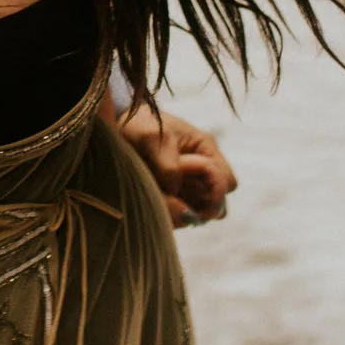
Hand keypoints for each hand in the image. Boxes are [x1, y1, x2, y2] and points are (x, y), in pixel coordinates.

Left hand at [116, 108, 238, 227]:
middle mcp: (200, 174)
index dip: (217, 192)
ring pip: (197, 217)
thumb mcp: (153, 138)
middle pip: (218, 207)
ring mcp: (185, 190)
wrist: (118, 126)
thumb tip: (177, 196)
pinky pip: (177, 219)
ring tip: (160, 200)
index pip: (227, 182)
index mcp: (205, 151)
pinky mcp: (169, 200)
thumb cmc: (141, 125)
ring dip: (181, 215)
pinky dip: (167, 216)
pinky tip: (151, 202)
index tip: (196, 192)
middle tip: (179, 206)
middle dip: (202, 210)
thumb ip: (168, 166)